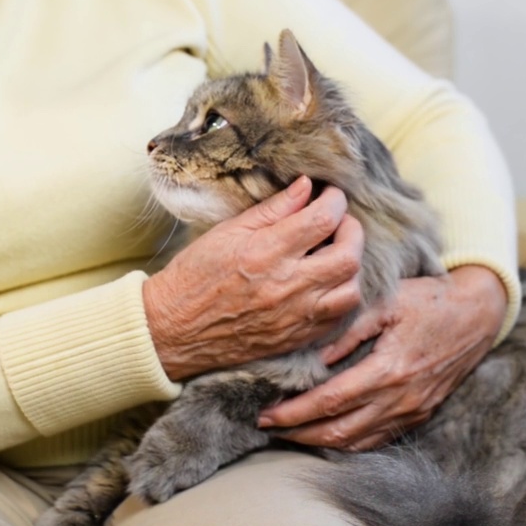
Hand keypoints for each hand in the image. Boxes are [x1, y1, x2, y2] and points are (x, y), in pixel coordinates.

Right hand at [143, 176, 364, 380]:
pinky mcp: (295, 338)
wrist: (173, 328)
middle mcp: (286, 286)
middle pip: (348, 256)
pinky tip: (326, 284)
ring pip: (351, 291)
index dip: (335, 200)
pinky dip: (340, 297)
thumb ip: (273, 210)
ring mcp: (294, 316)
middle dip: (352, 232)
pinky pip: (338, 319)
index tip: (329, 195)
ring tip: (334, 255)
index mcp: (267, 252)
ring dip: (350, 268)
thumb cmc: (195, 275)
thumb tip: (306, 186)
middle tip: (339, 223)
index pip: (323, 218)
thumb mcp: (228, 231)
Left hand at [257, 264, 506, 450]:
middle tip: (265, 425)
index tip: (266, 412)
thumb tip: (314, 357)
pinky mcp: (418, 415)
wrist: (476, 315)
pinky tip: (324, 433)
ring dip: (317, 441)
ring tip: (287, 431)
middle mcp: (400, 399)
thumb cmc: (428, 301)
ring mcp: (411, 412)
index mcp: (389, 370)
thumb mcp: (387, 302)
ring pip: (356, 442)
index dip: (295, 412)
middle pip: (339, 431)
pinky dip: (347, 442)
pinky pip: (376, 440)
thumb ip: (348, 328)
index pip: (330, 402)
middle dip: (297, 432)